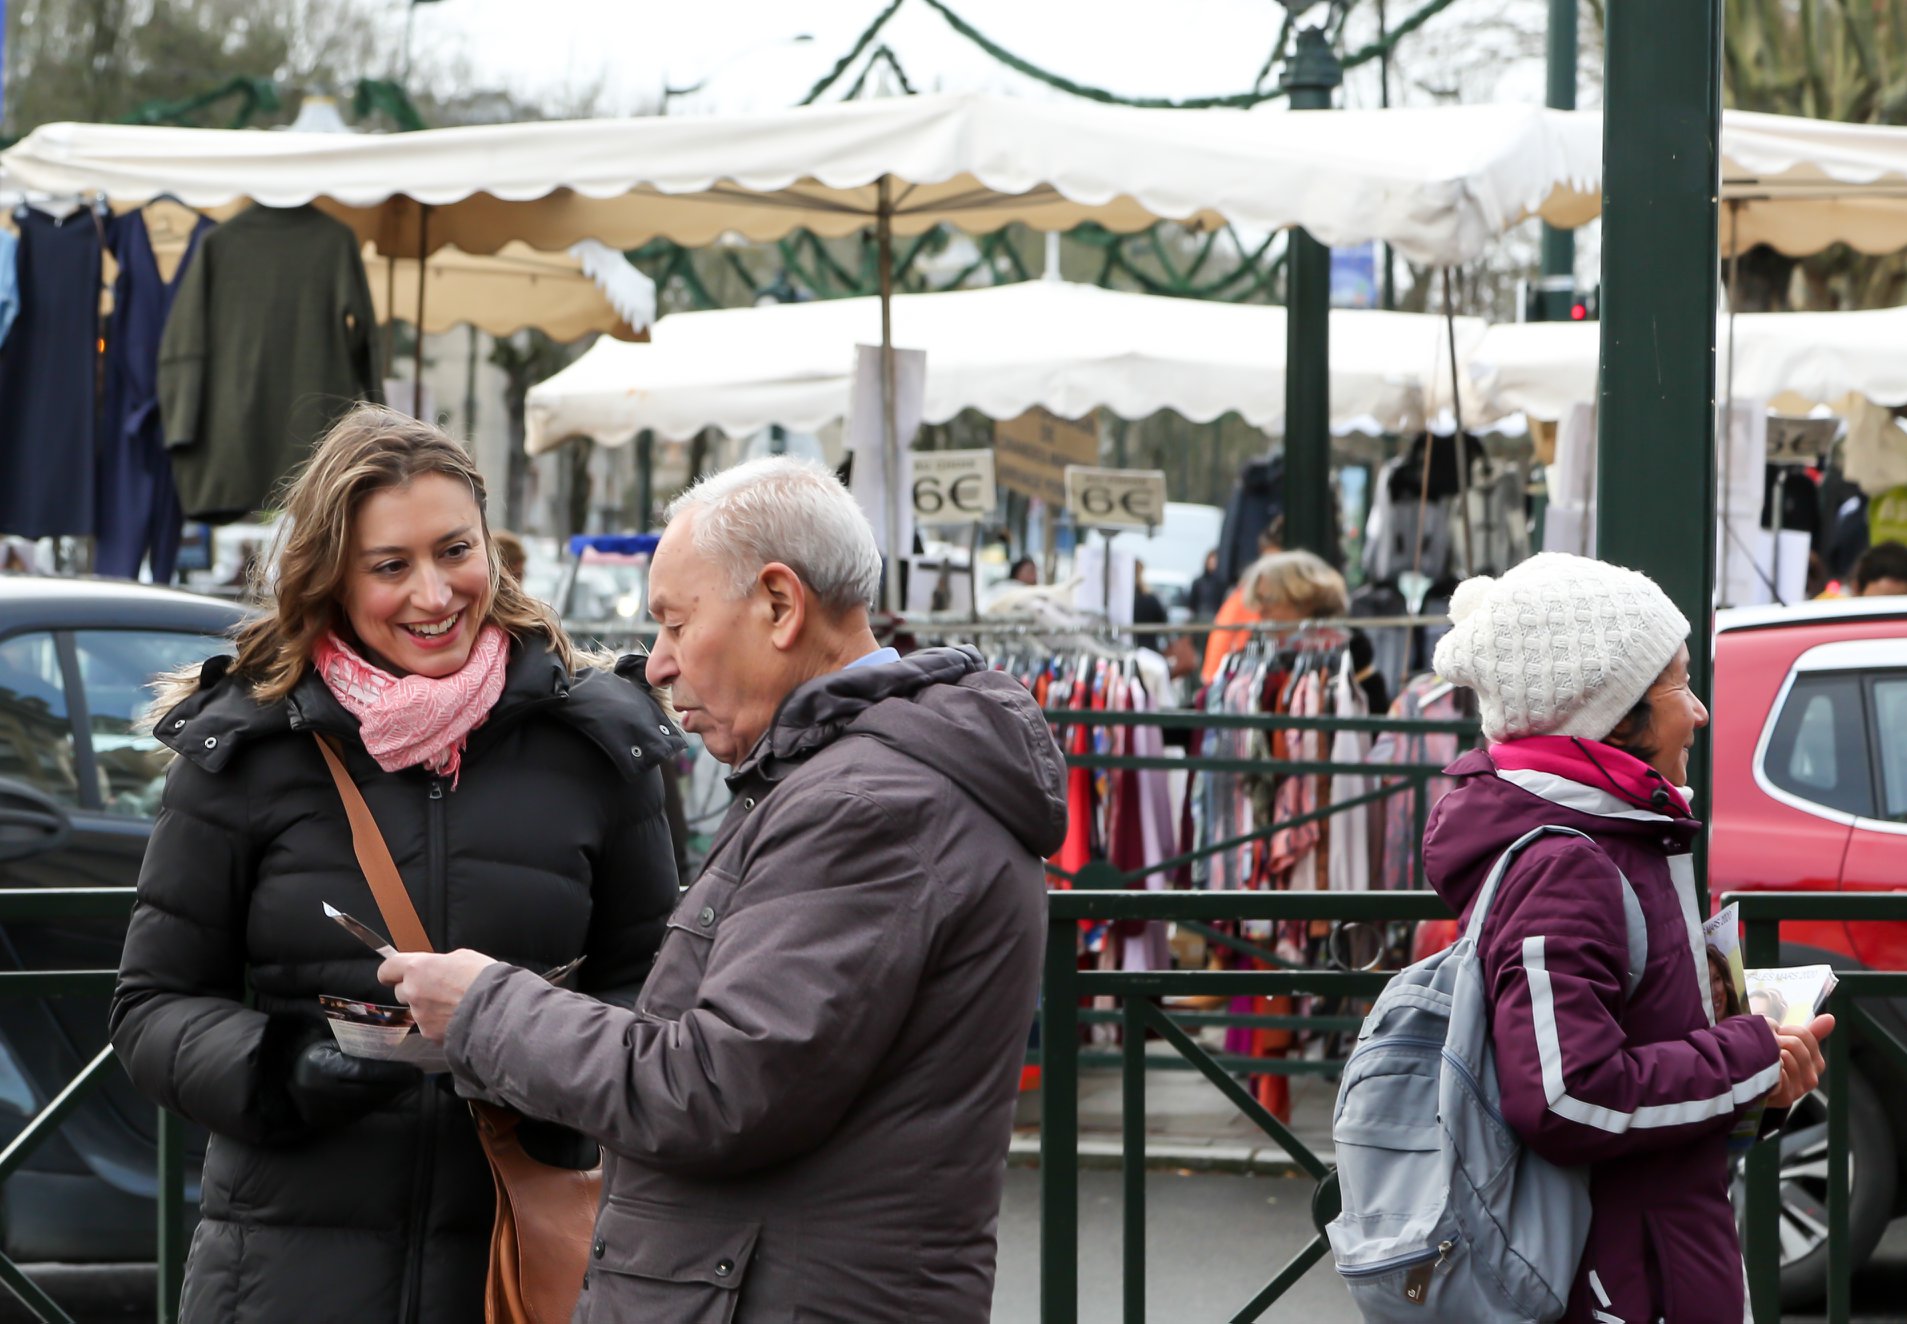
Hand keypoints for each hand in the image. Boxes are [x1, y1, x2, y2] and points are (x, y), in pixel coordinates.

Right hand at [288, 1040, 420, 1130]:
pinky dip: (375, 1102)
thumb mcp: (332, 1043)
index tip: (414, 1070)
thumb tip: (395, 1047)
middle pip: (370, 1091)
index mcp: (323, 1067)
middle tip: (416, 1076)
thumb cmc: (314, 1053)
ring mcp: (325, 1110)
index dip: (392, 1072)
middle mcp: (323, 1092)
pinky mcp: (329, 1122)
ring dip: (389, 1094)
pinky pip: (359, 1113)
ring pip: (367, 1105)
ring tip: (405, 1083)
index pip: (365, 1072)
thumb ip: (358, 1047)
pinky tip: (387, 1092)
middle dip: (396, 1085)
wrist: (285, 1077)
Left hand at [378, 949, 496, 1041]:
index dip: (391, 971)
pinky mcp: (429, 1034)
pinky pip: (429, 1026)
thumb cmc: (483, 979)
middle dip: (414, 990)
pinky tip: (458, 1019)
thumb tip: (436, 969)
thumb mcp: (463, 957)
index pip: (387, 968)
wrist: (497, 1010)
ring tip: (454, 1005)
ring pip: (417, 1010)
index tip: (394, 974)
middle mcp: (413, 992)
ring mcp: (420, 1015)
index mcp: (418, 968)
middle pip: (401, 991)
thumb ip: (440, 963)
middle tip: (436, 989)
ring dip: (429, 1008)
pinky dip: (439, 1024)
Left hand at [1764, 1013, 1834, 1109]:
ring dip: (1769, 1053)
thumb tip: (1831, 1018)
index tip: (1775, 1037)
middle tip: (1765, 1048)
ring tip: (1762, 1058)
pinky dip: (1767, 1068)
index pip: (1804, 1035)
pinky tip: (1762, 1072)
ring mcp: (1800, 1089)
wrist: (1752, 1082)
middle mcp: (1812, 1078)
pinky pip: (1778, 1073)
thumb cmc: (1772, 1059)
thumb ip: (1812, 1033)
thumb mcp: (1791, 1043)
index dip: (1784, 1031)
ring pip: (1786, 1057)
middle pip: (1795, 1044)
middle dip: (1776, 1040)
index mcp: (1817, 1063)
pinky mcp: (1786, 1097)